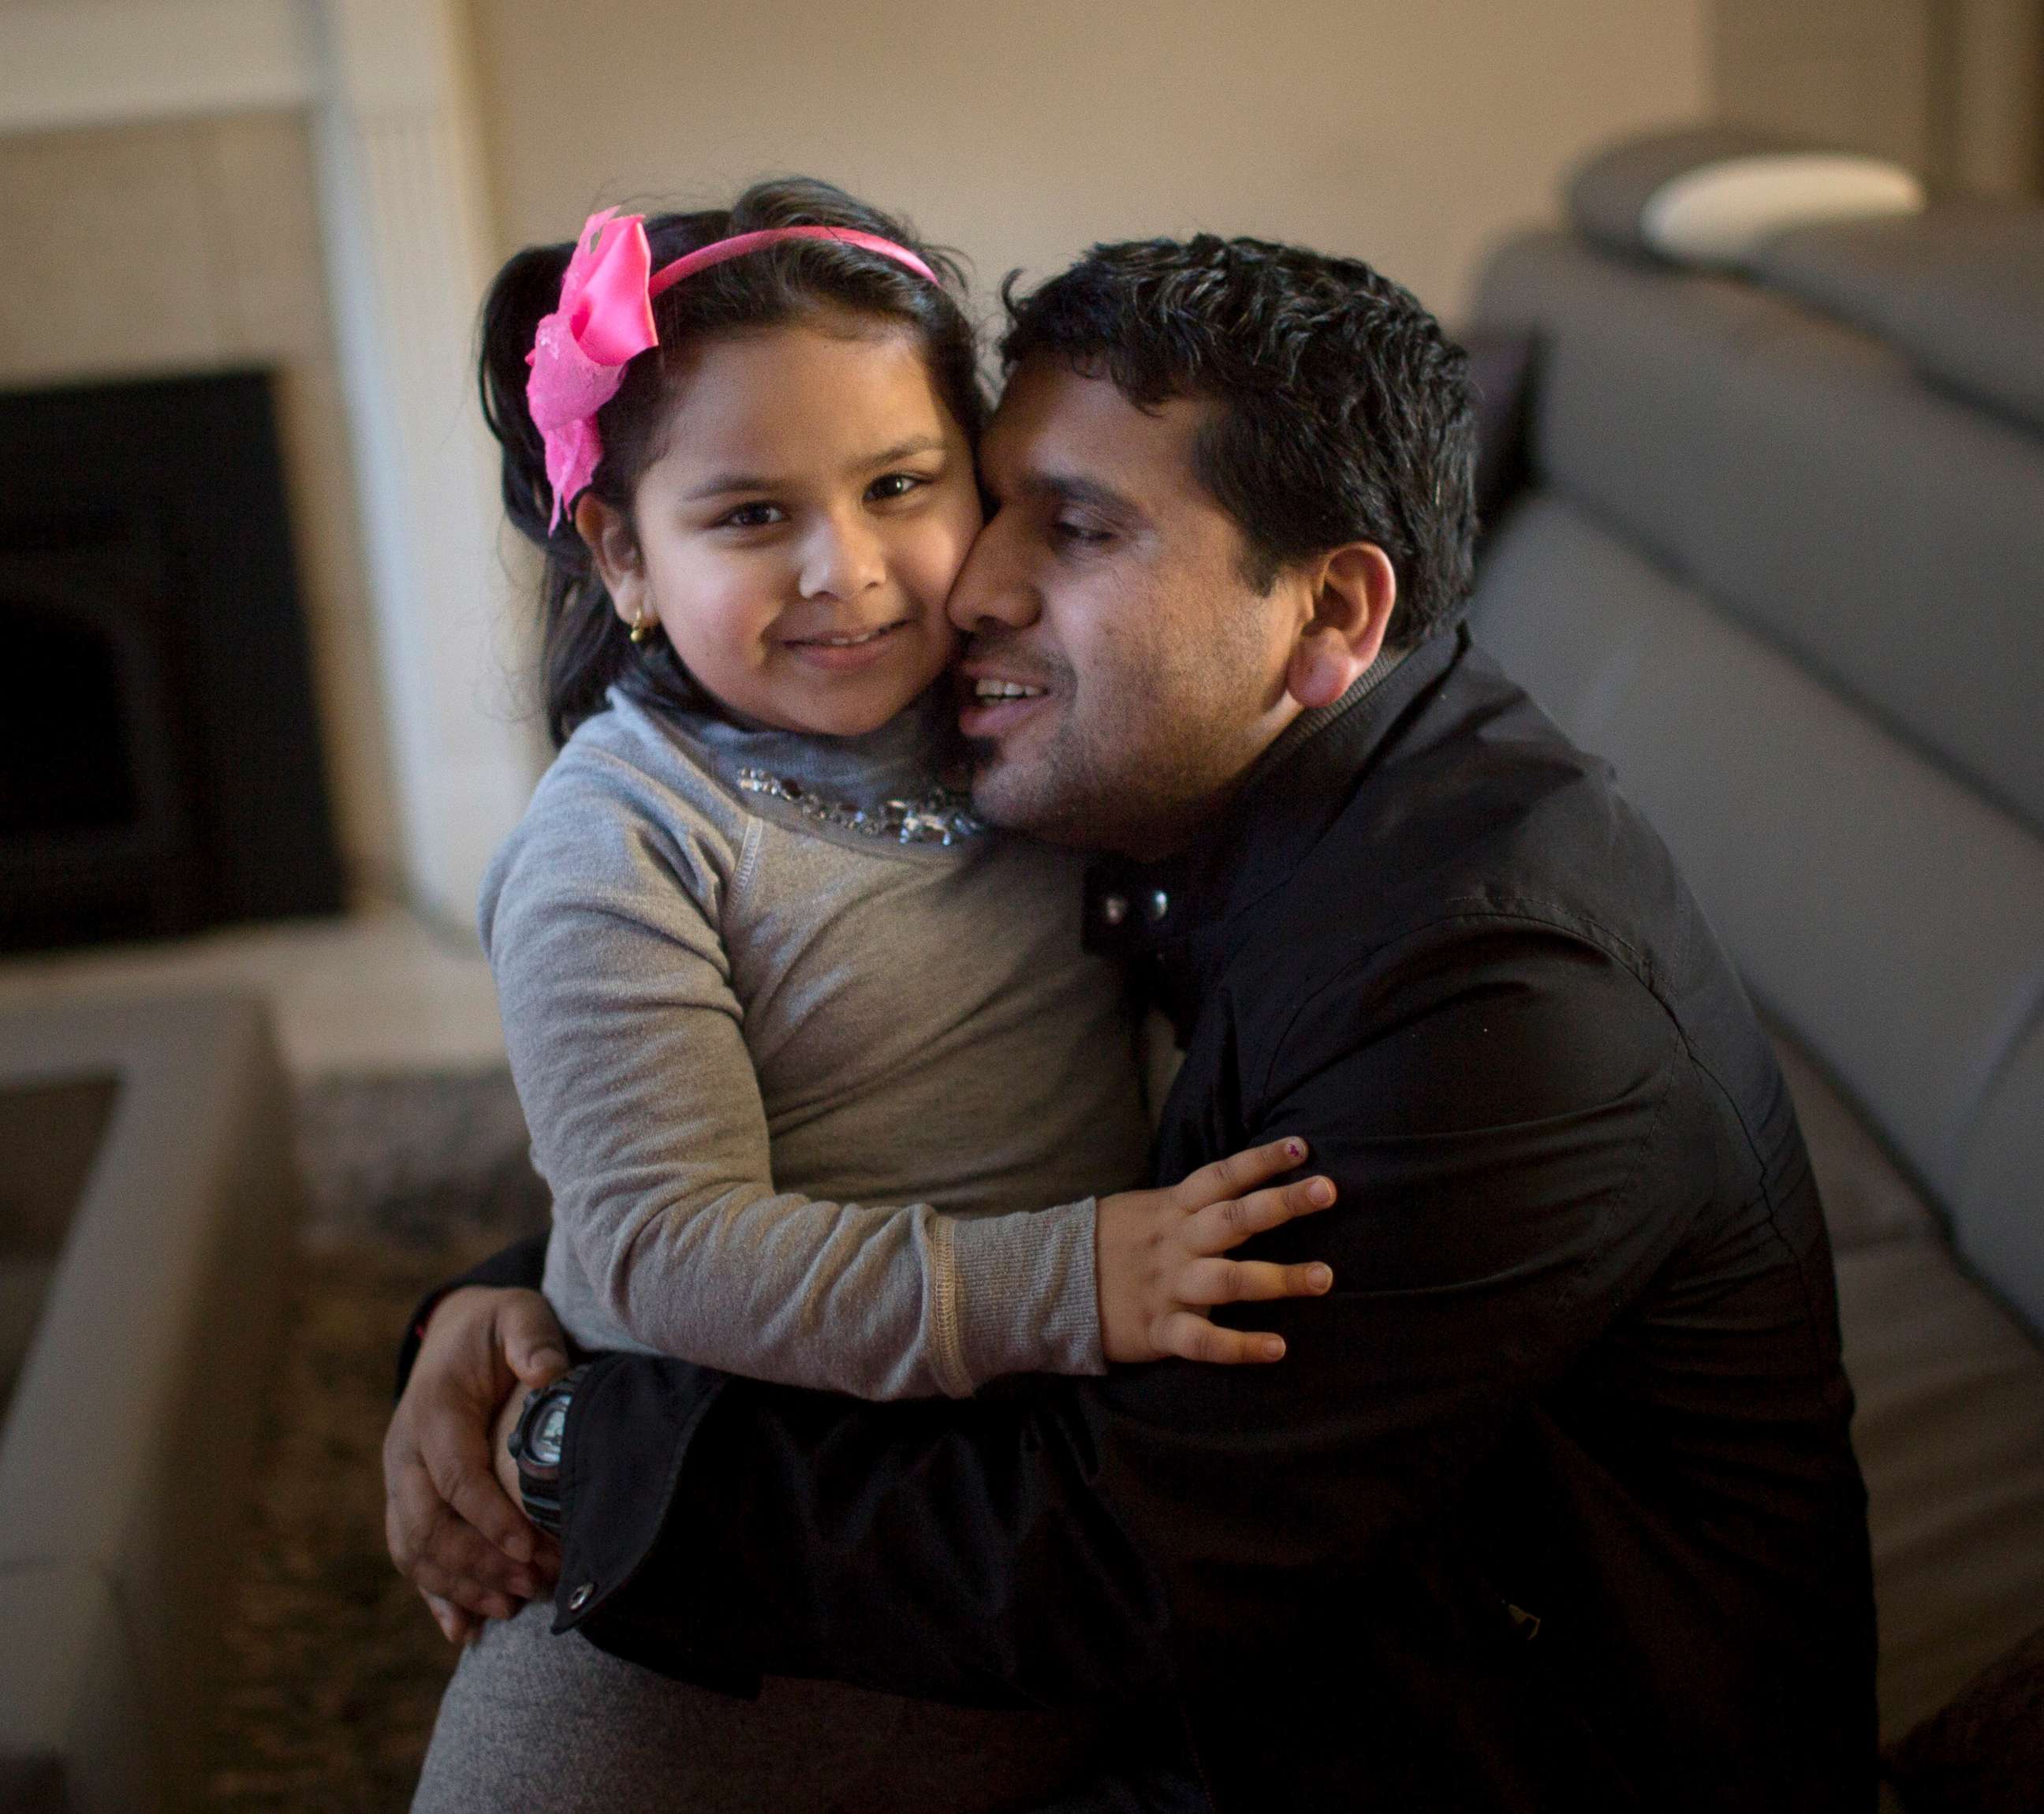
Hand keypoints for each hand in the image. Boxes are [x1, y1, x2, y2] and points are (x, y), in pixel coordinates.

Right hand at [382, 1285, 569, 1636]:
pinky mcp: (405, 1500)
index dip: (490, 1518)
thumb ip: (531, 1337)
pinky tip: (463, 1630)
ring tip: (512, 1606)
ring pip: (414, 1548)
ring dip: (460, 1585)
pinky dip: (434, 1595)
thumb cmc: (496, 1327)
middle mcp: (404, 1451)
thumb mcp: (518, 1313)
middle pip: (428, 1524)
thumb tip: (546, 1373)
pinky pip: (409, 1554)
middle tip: (535, 1584)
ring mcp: (398, 1480)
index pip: (455, 1476)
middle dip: (479, 1563)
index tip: (531, 1548)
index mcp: (432, 1410)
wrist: (454, 1332)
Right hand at [1095, 1137, 1336, 1364]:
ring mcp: (1168, 1286)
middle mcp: (1176, 1243)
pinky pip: (1203, 1341)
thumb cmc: (1109, 1244)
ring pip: (1228, 1279)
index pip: (1221, 1176)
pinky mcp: (1158, 1330)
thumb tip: (1240, 1183)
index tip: (1303, 1148)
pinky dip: (1240, 1346)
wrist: (1045, 1286)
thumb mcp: (1145, 1209)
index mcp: (1172, 1208)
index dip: (1261, 1160)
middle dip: (1283, 1203)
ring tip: (1324, 1277)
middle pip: (1234, 1218)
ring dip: (1278, 1278)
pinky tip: (1277, 1348)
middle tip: (1329, 1190)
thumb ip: (1189, 1202)